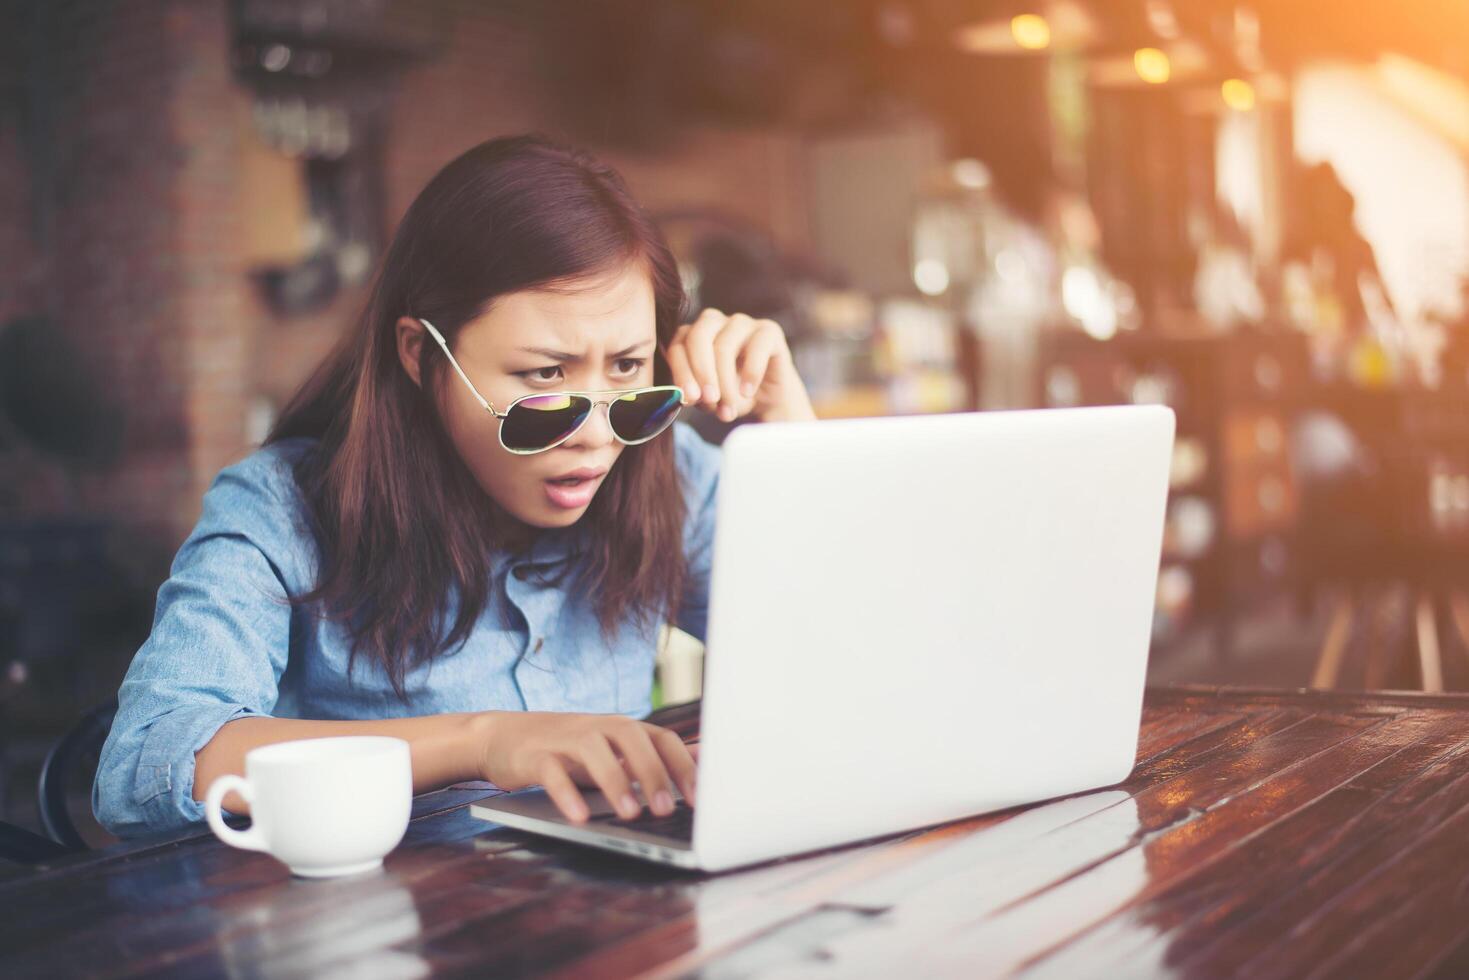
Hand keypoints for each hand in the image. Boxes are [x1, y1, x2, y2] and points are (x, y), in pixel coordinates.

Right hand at [474, 711, 697, 823]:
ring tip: (629, 814)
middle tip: (666, 809)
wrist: (504, 737)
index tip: (700, 800)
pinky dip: (566, 793)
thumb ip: (655, 754)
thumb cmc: (569, 749)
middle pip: (631, 737)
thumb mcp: (614, 750)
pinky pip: (551, 770)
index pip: (661, 738)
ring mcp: (565, 737)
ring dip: (614, 781)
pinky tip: (579, 817)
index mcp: (622, 728)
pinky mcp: (535, 754)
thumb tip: (705, 756)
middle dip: (651, 772)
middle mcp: (597, 727)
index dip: (682, 766)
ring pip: (593, 750)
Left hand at [664, 309, 815, 422]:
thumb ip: (695, 394)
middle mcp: (714, 322)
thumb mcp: (707, 398)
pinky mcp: (768, 331)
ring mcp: (742, 323)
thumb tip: (688, 396)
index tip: (689, 399)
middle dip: (702, 372)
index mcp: (692, 335)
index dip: (682, 372)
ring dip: (726, 382)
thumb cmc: (731, 394)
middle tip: (710, 399)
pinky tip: (747, 392)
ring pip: (725, 346)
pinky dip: (751, 373)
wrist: (769, 399)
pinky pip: (756, 347)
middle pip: (698, 337)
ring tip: (730, 408)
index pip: (678, 346)